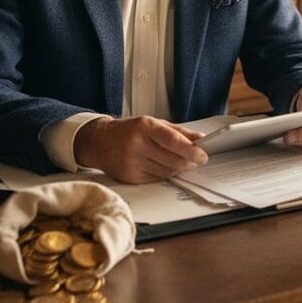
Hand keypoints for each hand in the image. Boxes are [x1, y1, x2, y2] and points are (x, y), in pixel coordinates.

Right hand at [74, 116, 206, 183]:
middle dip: (190, 162)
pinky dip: (164, 174)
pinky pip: (156, 179)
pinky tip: (163, 166)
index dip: (190, 150)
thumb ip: (177, 131)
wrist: (98, 142)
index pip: (172, 140)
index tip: (202, 155)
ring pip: (166, 172)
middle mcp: (137, 145)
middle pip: (172, 160)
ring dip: (178, 169)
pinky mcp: (129, 177)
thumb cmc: (129, 131)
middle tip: (198, 160)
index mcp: (145, 127)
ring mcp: (132, 163)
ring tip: (181, 162)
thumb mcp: (152, 123)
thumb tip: (200, 138)